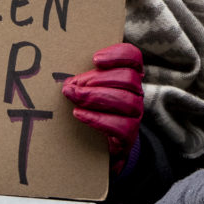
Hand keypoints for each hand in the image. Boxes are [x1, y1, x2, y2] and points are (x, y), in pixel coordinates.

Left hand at [59, 42, 143, 172]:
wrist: (101, 149)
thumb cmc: (93, 111)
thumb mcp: (90, 91)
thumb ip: (84, 81)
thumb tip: (67, 82)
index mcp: (128, 76)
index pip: (133, 56)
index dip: (117, 55)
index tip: (95, 59)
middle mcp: (136, 93)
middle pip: (128, 78)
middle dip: (97, 79)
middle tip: (73, 85)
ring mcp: (135, 115)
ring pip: (125, 100)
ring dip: (95, 96)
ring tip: (73, 97)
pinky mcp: (129, 135)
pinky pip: (120, 125)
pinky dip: (97, 118)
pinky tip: (79, 114)